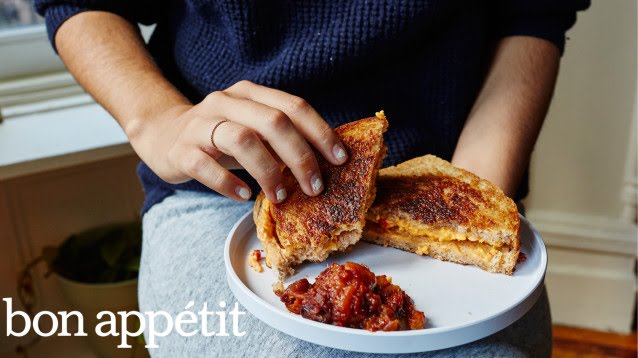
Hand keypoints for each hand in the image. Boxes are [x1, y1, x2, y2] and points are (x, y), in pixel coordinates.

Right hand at [128, 80, 348, 202]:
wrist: (163, 134)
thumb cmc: (221, 136)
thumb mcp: (253, 128)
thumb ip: (282, 137)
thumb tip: (325, 162)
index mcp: (250, 93)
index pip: (294, 106)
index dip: (320, 132)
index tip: (340, 159)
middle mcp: (226, 102)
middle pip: (273, 122)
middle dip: (301, 156)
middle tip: (315, 187)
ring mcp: (200, 125)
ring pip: (241, 139)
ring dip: (268, 170)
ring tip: (280, 195)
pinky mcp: (181, 150)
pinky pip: (206, 166)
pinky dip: (229, 184)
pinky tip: (244, 196)